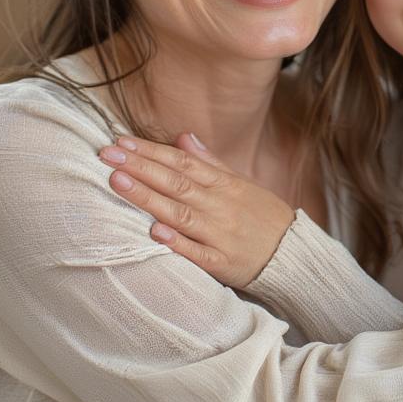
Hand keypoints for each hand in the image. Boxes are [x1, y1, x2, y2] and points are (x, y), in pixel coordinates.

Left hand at [99, 133, 294, 287]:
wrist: (294, 255)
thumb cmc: (263, 217)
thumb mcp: (241, 184)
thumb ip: (211, 162)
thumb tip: (183, 137)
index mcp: (225, 184)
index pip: (182, 162)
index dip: (151, 151)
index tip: (121, 142)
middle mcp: (220, 206)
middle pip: (176, 183)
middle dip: (140, 167)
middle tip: (108, 155)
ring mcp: (220, 235)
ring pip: (180, 214)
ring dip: (148, 198)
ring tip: (118, 182)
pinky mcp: (223, 264)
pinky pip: (197, 254)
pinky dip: (177, 243)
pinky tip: (154, 232)